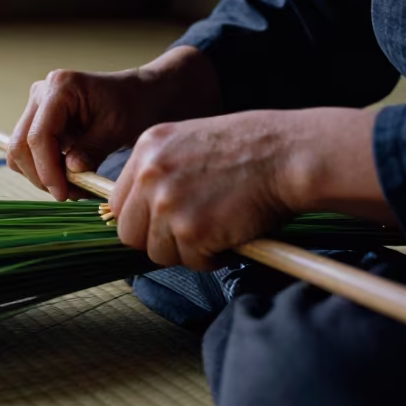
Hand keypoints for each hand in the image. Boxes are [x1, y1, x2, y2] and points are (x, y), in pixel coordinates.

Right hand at [6, 46, 221, 200]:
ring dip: (41, 175)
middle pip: (21, 145)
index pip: (38, 136)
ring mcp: (37, 106)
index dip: (47, 169)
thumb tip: (70, 172)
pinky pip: (29, 153)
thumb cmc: (133, 105)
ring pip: (19, 152)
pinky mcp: (39, 121)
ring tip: (73, 188)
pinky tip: (68, 177)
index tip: (63, 193)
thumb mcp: (117, 128)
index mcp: (60, 87)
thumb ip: (92, 149)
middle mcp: (41, 93)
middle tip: (69, 195)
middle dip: (41, 175)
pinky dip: (44, 170)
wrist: (140, 96)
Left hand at [109, 107, 390, 269]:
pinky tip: (229, 236)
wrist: (288, 154)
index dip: (141, 220)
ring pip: (157, 252)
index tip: (161, 225)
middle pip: (129, 233)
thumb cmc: (251, 148)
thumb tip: (145, 210)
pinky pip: (190, 262)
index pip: (118, 202)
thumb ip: (162, 171)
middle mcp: (149, 174)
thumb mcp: (190, 143)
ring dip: (186, 251)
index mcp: (147, 148)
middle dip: (158, 241)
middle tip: (190, 235)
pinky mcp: (190, 230)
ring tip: (216, 232)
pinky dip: (211, 259)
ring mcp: (166, 203)